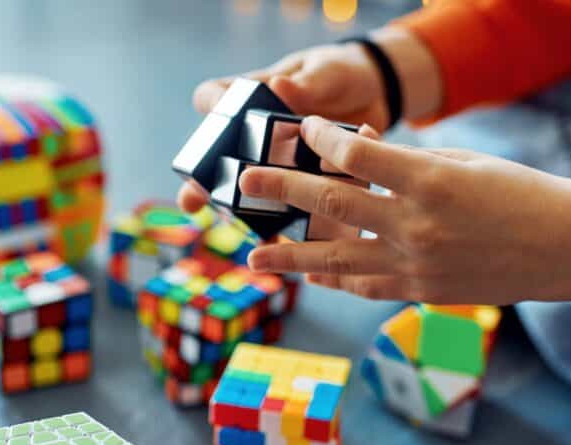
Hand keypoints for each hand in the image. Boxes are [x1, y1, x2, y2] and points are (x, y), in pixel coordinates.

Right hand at [178, 27, 442, 212]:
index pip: (213, 97)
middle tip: (191, 203)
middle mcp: (258, 135)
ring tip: (246, 234)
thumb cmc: (341, 73)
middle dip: (202, 185)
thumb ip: (306, 83)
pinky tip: (292, 245)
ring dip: (245, 216)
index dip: (210, 107)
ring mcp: (279, 163)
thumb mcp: (326, 72)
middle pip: (218, 160)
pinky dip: (293, 227)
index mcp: (254, 97)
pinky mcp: (306, 185)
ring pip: (251, 194)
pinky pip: (293, 209)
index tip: (213, 115)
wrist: (378, 94)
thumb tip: (281, 84)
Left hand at [240, 117, 570, 304]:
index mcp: (432, 181)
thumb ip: (407, 166)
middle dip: (283, 191)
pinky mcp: (422, 293)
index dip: (323, 141)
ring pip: (337, 259)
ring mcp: (418, 265)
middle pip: (333, 204)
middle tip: (247, 183)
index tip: (304, 132)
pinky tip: (309, 277)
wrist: (564, 248)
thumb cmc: (519, 193)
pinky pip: (366, 285)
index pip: (357, 157)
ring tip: (254, 256)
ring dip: (291, 258)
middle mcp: (417, 225)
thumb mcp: (465, 163)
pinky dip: (335, 279)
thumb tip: (355, 161)